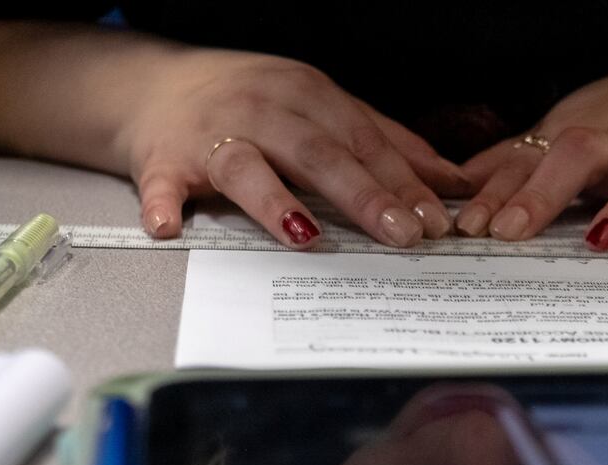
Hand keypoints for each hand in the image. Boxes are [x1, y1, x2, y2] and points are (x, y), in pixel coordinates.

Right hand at [121, 48, 467, 248]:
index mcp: (307, 96)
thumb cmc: (250, 103)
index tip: (435, 220)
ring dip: (275, 201)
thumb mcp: (321, 109)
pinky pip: (162, 183)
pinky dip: (163, 203)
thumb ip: (385, 143)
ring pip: (246, 167)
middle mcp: (264, 111)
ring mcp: (212, 136)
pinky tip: (169, 225)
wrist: (155, 86)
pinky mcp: (163, 159)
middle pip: (317, 154)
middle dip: (362, 195)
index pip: (364, 143)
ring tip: (305, 235)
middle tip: (399, 233)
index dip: (402, 183)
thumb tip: (452, 181)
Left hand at [455, 49, 607, 252]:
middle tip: (511, 230)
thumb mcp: (569, 132)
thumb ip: (515, 163)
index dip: (496, 193)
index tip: (466, 226)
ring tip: (602, 240)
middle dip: (542, 193)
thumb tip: (454, 188)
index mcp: (578, 135)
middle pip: (578, 157)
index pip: (529, 161)